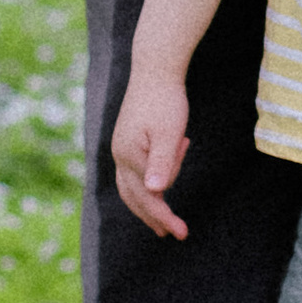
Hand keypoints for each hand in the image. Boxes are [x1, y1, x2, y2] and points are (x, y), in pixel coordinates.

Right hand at [111, 62, 190, 238]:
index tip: (181, 233)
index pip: (148, 196)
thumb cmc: (166, 100)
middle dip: (153, 216)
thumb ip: (162, 162)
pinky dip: (148, 181)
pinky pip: (135, 170)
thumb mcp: (168, 133)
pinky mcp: (127, 140)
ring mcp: (121, 147)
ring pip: (131, 186)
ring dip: (147, 203)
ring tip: (162, 217)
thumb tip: (154, 191)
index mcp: (128, 155)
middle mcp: (120, 154)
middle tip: (171, 234)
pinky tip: (163, 181)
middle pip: (134, 196)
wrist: (155, 69)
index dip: (164, 216)